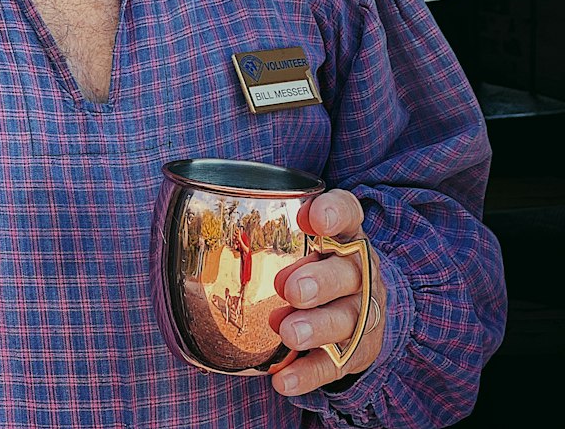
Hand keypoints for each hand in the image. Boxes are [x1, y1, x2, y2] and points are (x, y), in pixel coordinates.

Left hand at [269, 188, 385, 396]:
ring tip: (288, 331)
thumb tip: (228, 237)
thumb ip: (276, 231)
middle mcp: (361, 271)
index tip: (315, 219)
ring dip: (318, 327)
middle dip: (322, 282)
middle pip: (350, 273)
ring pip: (348, 320)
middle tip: (292, 290)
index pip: (349, 213)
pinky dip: (310, 373)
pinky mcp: (357, 352)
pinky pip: (336, 364)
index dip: (335, 214)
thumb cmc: (319, 261)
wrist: (357, 304)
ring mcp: (364, 313)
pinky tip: (284, 379)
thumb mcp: (306, 238)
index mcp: (346, 235)